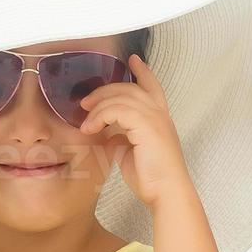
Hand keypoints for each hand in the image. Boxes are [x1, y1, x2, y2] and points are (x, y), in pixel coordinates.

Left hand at [78, 55, 197, 208]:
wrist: (166, 192)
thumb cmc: (152, 178)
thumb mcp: (131, 152)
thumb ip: (121, 137)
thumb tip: (107, 132)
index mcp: (160, 119)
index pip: (152, 86)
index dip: (143, 71)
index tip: (132, 59)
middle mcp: (160, 114)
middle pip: (131, 88)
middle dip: (105, 89)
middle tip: (85, 100)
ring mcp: (155, 119)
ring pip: (123, 96)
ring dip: (99, 105)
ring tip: (84, 118)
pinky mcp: (147, 126)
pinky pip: (119, 109)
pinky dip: (101, 116)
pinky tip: (91, 127)